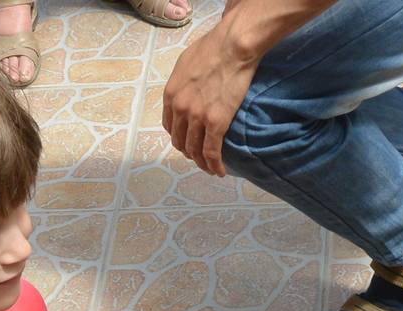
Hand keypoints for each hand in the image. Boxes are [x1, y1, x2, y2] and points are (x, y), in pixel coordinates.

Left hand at [162, 23, 259, 175]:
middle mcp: (180, 109)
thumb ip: (182, 81)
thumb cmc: (213, 47)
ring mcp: (197, 117)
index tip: (188, 142)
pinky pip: (212, 152)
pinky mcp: (216, 123)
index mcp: (171, 94)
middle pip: (181, 141)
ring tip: (210, 169)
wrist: (232, 46)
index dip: (179, 137)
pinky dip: (215, 165)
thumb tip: (188, 87)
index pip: (170, 126)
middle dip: (189, 153)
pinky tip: (220, 172)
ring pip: (195, 150)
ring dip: (202, 163)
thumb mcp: (186, 62)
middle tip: (200, 158)